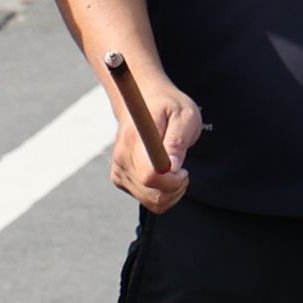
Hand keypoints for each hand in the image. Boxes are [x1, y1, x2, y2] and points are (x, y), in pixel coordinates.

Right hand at [106, 71, 197, 213]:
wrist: (143, 100)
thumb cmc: (168, 106)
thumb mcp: (183, 114)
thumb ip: (177, 140)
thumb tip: (172, 167)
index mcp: (135, 139)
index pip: (150, 176)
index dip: (172, 182)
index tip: (183, 170)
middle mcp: (122, 157)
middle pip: (152, 195)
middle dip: (175, 188)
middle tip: (183, 169)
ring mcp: (119, 170)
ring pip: (151, 202)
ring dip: (170, 192)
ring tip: (174, 169)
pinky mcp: (120, 179)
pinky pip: (147, 200)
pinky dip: (161, 193)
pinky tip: (164, 174)